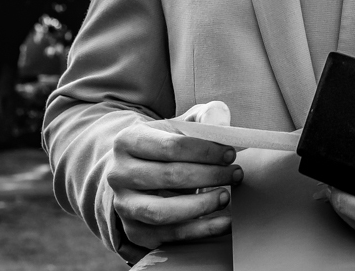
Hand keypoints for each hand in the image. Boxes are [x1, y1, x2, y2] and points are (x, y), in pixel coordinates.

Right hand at [107, 101, 242, 249]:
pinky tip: (224, 222)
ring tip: (226, 196)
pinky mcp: (134, 231)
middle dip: (209, 175)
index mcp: (128, 141)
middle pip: (169, 176)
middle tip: (235, 173)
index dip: (205, 151)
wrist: (138, 170)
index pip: (171, 146)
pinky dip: (200, 231)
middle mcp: (119, 174)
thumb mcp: (183, 123)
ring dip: (201, 206)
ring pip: (162, 212)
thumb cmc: (167, 144)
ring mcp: (124, 205)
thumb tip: (223, 125)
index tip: (230, 154)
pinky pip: (169, 236)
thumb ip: (206, 117)